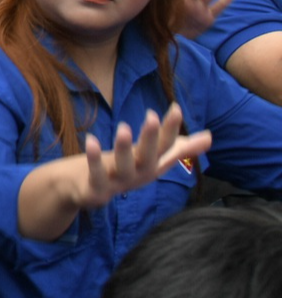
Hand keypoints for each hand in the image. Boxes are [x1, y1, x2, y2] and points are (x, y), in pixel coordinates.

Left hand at [76, 105, 210, 212]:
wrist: (87, 189)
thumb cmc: (124, 168)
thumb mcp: (152, 156)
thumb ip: (178, 146)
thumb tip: (210, 136)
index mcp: (153, 165)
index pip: (166, 147)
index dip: (171, 129)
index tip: (175, 108)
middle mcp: (139, 175)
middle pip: (148, 157)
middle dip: (151, 138)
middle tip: (152, 116)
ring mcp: (119, 183)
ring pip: (124, 167)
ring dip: (124, 148)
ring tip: (124, 127)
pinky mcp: (97, 190)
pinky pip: (96, 175)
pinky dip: (94, 159)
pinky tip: (91, 140)